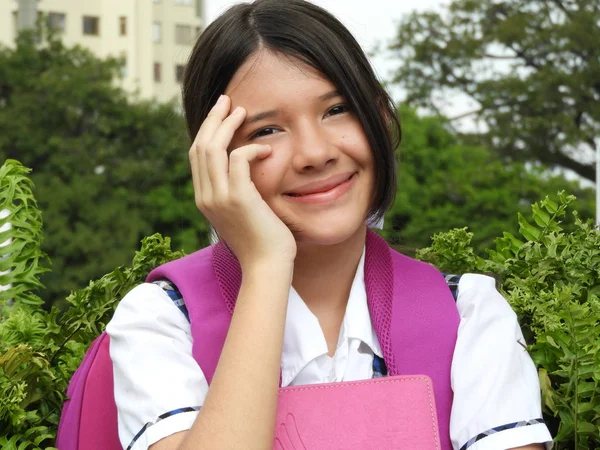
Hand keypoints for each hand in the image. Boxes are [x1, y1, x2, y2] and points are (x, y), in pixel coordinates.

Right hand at [189, 95, 296, 268]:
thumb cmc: (261, 241)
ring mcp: (218, 197)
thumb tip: (243, 171)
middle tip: (227, 101)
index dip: (206, 131)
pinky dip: (251, 148)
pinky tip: (266, 149)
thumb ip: (235, 192)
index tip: (220, 114)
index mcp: (204, 198)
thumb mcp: (241, 214)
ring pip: (213, 148)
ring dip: (227, 125)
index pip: (197, 156)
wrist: (267, 266)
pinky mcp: (238, 198)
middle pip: (200, 146)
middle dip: (213, 119)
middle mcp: (205, 196)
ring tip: (241, 111)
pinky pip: (238, 159)